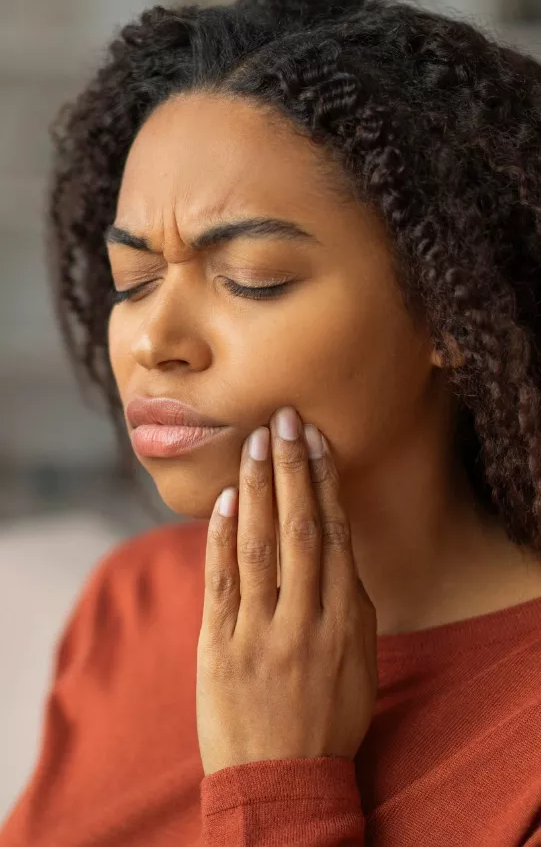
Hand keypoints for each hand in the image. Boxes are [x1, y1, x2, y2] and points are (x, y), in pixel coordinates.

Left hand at [196, 406, 377, 777]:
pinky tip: (226, 499)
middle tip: (285, 419)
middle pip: (299, 529)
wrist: (280, 782)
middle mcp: (304, 620)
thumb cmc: (327, 719)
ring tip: (255, 442)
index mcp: (344, 622)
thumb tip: (336, 547)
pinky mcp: (219, 646)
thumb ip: (350, 604)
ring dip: (258, 488)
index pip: (334, 536)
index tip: (317, 441)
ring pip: (260, 546)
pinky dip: (222, 537)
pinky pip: (221, 581)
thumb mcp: (358, 663)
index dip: (325, 484)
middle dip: (292, 469)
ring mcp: (259, 632)